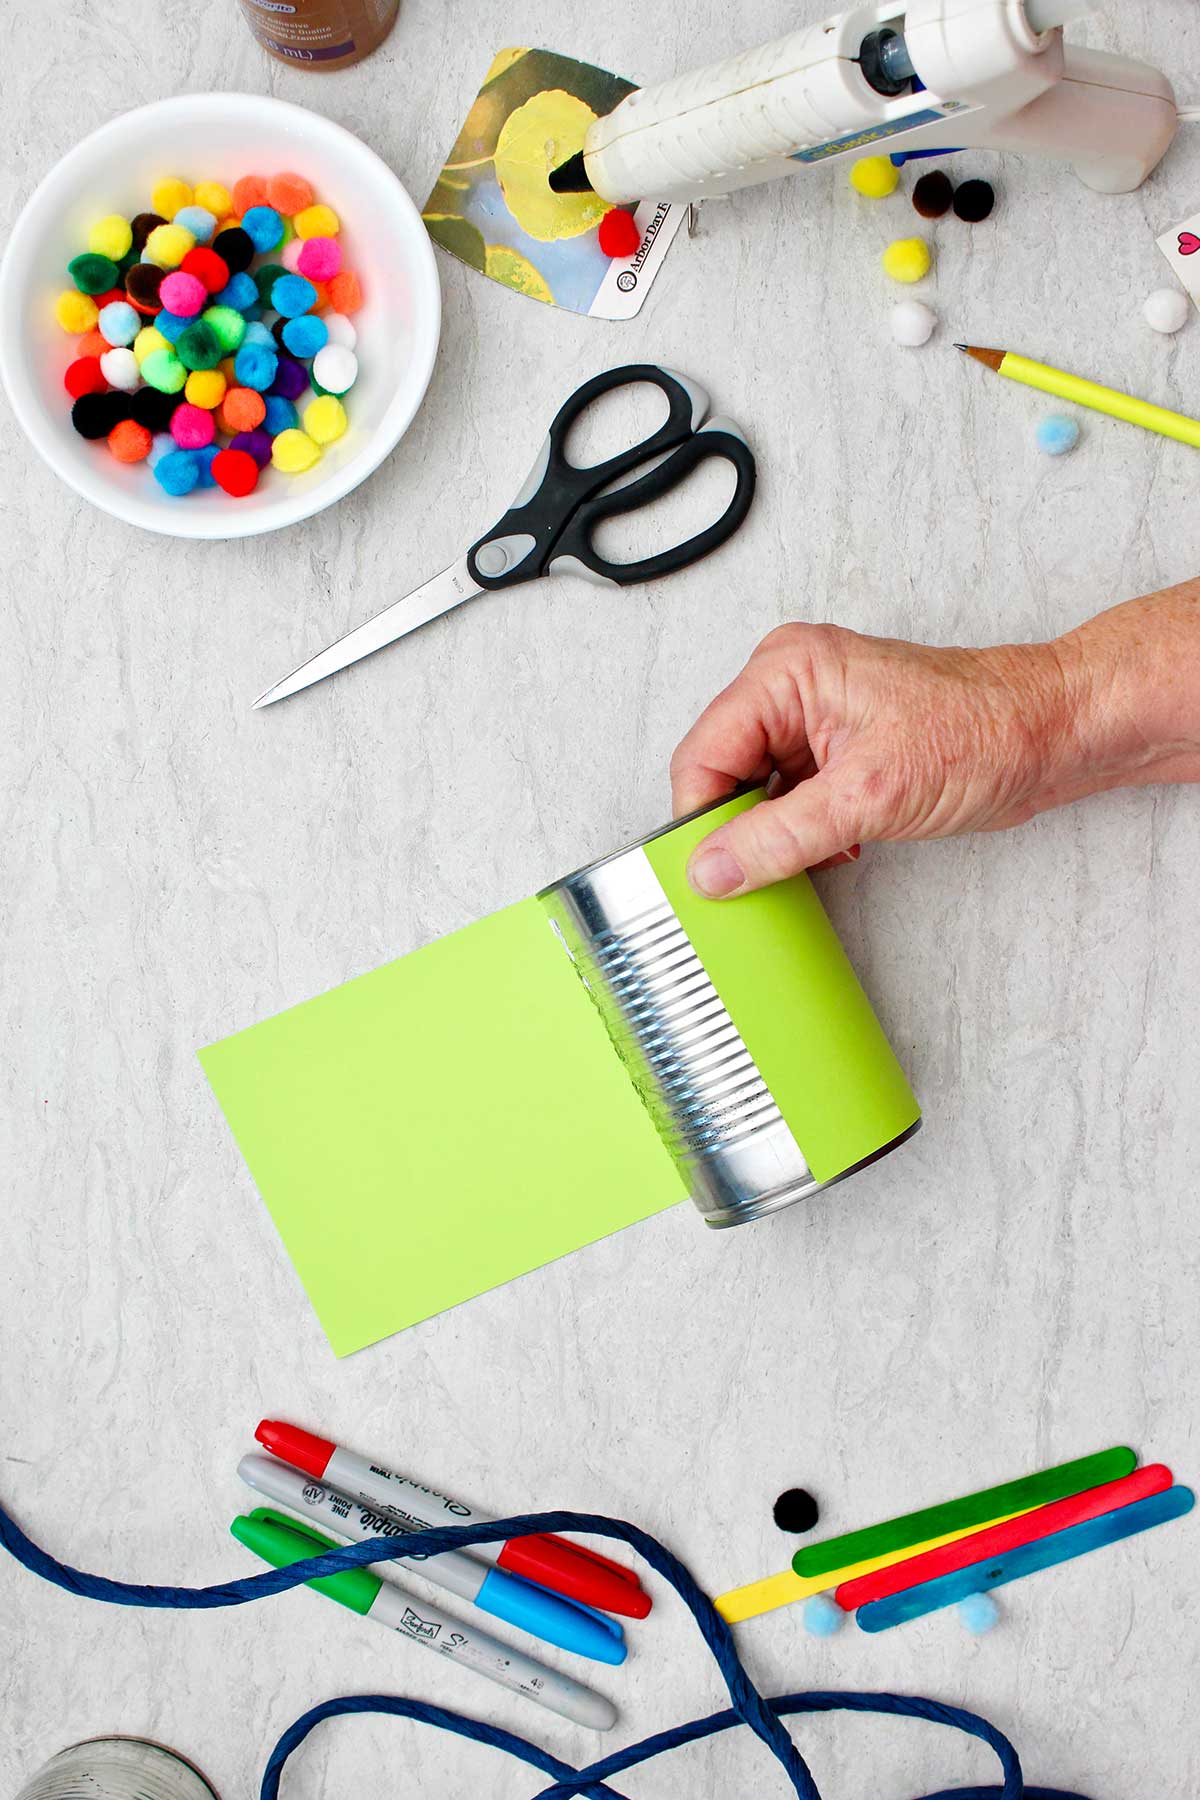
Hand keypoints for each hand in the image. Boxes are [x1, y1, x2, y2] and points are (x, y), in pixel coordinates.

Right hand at [670, 622, 1078, 896]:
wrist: (1051, 736)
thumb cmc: (982, 733)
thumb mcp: (868, 795)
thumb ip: (780, 837)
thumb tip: (713, 870)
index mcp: (785, 672)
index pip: (704, 755)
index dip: (701, 820)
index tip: (706, 874)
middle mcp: (791, 687)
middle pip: (723, 774)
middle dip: (739, 829)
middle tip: (754, 876)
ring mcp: (814, 719)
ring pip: (756, 793)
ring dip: (775, 836)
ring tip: (809, 858)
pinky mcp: (838, 750)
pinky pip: (790, 800)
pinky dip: (801, 834)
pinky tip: (834, 849)